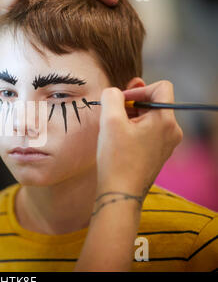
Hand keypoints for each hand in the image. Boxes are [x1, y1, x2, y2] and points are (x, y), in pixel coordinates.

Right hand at [96, 80, 182, 203]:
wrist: (121, 193)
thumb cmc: (116, 158)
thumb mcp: (109, 121)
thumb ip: (112, 97)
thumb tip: (113, 93)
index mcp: (165, 120)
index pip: (161, 88)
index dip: (138, 90)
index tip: (120, 102)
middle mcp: (172, 131)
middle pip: (154, 103)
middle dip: (131, 106)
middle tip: (113, 117)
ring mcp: (167, 144)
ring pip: (149, 118)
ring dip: (131, 119)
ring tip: (114, 132)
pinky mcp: (159, 153)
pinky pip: (149, 132)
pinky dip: (134, 131)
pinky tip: (120, 143)